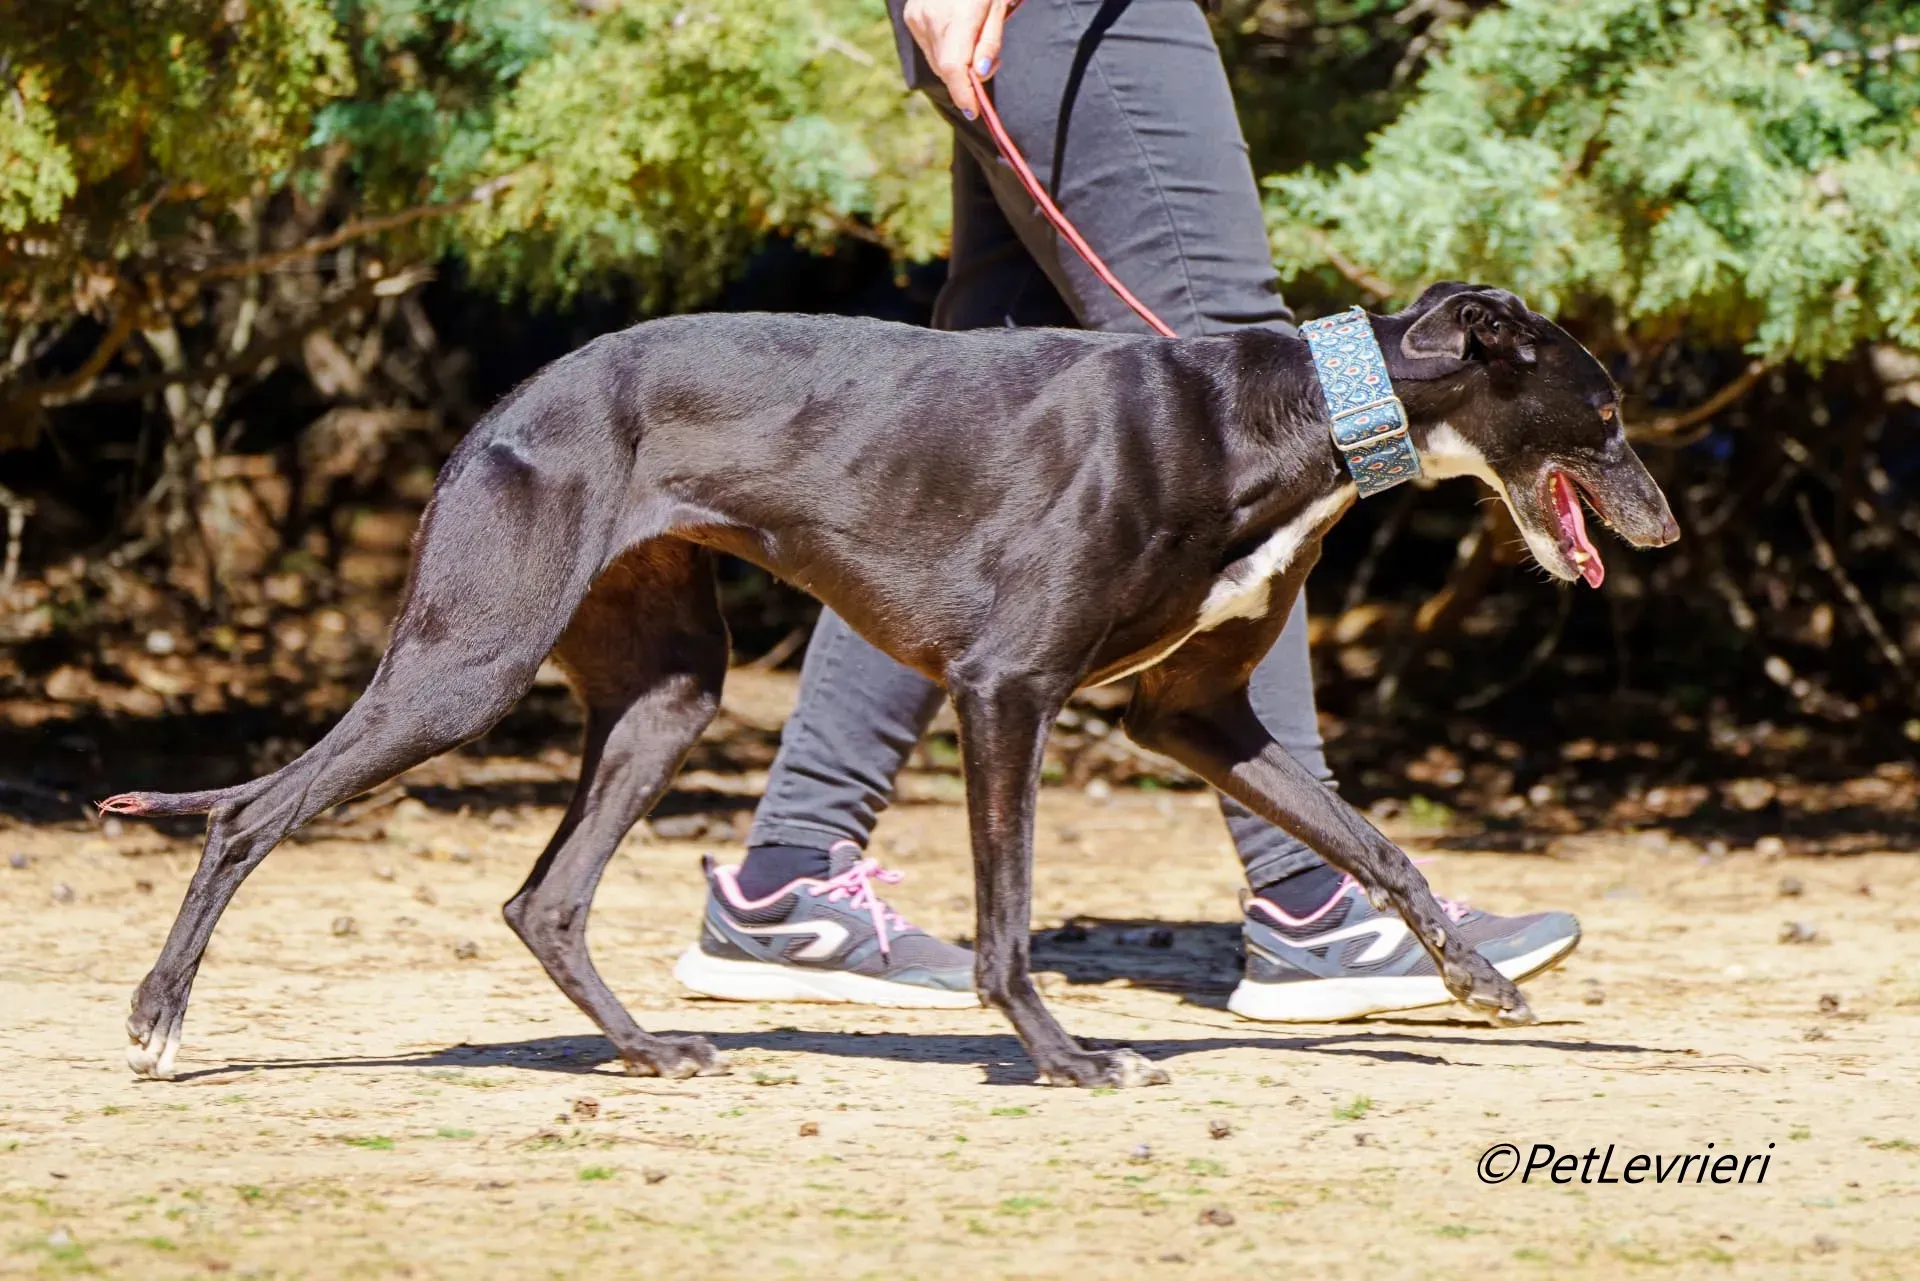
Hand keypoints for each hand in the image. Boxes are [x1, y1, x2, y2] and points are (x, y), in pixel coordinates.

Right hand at [902, 0, 1010, 118]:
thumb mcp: (998, 8)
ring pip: (936, 61)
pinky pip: (929, 47)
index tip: (974, 112)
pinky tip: (955, 34)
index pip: (954, 68)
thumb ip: (990, 42)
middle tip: (988, 66)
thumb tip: (981, 75)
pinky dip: (944, 51)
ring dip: (955, 66)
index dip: (963, 94)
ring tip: (973, 44)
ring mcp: (917, 18)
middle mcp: (931, 18)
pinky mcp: (911, 17)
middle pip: (945, 68)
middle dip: (966, 80)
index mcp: (958, 16)